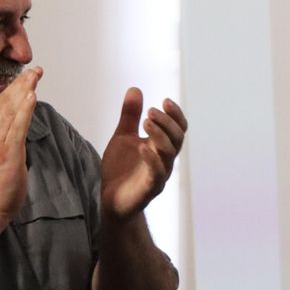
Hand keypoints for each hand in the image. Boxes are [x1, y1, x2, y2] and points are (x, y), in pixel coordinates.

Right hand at [0, 67, 41, 220]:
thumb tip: (18, 125)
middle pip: (5, 102)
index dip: (14, 88)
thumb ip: (6, 137)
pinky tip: (31, 96)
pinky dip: (24, 110)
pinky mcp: (8, 152)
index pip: (0, 104)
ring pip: (11, 110)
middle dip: (21, 84)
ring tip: (34, 75)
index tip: (26, 75)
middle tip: (35, 69)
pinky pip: (17, 127)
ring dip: (24, 90)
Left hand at [101, 87, 186, 222]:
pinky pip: (156, 173)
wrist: (111, 200)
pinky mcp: (148, 189)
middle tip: (151, 112)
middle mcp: (164, 160)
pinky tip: (140, 146)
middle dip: (167, 123)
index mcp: (161, 147)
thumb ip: (130, 116)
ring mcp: (158, 175)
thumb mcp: (122, 137)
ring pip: (169, 154)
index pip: (178, 129)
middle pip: (177, 139)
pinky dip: (151, 159)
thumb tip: (135, 89)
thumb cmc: (120, 170)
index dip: (176, 115)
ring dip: (160, 135)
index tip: (165, 100)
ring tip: (146, 121)